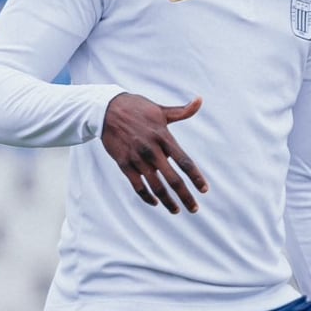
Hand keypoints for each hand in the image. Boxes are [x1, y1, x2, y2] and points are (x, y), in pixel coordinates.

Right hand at [101, 94, 208, 213]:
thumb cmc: (137, 108)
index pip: (184, 161)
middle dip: (185, 196)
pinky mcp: (124, 164)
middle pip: (172, 179)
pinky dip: (147, 197)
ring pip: (156, 187)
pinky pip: (138, 186)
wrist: (106, 110)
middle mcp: (151, 150)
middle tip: (194, 209)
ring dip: (168, 201)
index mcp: (163, 137)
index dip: (196, 177)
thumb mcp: (160, 110)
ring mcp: (137, 159)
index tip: (204, 190)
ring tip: (177, 210)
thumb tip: (200, 100)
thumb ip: (182, 111)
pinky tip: (156, 203)